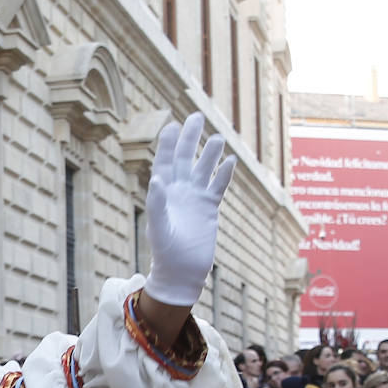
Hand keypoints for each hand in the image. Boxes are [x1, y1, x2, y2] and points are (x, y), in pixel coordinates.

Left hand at [143, 112, 236, 307]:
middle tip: (197, 116)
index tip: (173, 125)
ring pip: (205, 169)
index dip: (169, 143)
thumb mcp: (158, 227)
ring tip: (218, 138)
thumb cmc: (165, 252)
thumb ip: (156, 203)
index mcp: (164, 192)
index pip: (166, 161)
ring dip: (211, 153)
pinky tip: (231, 161)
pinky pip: (218, 187)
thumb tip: (157, 179)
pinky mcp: (210, 209)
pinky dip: (224, 174)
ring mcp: (196, 199)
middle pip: (186, 158)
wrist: (181, 272)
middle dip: (191, 138)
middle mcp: (180, 191)